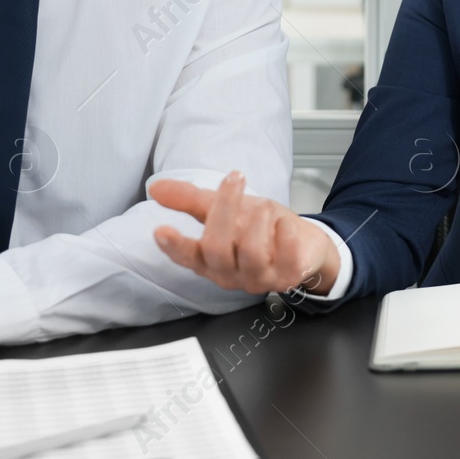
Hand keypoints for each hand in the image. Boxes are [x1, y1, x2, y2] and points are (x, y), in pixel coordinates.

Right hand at [151, 172, 341, 295]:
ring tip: (265, 205)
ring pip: (250, 252)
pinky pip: (285, 255)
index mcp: (209, 260)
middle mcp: (230, 274)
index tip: (161, 229)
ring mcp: (259, 279)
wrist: (304, 244)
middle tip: (234, 179)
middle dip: (224, 209)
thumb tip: (155, 188)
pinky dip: (285, 231)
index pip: (186, 256)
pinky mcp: (287, 277)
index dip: (174, 246)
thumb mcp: (226, 209)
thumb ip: (191, 200)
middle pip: (216, 248)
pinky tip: (286, 223)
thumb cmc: (261, 228)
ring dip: (258, 219)